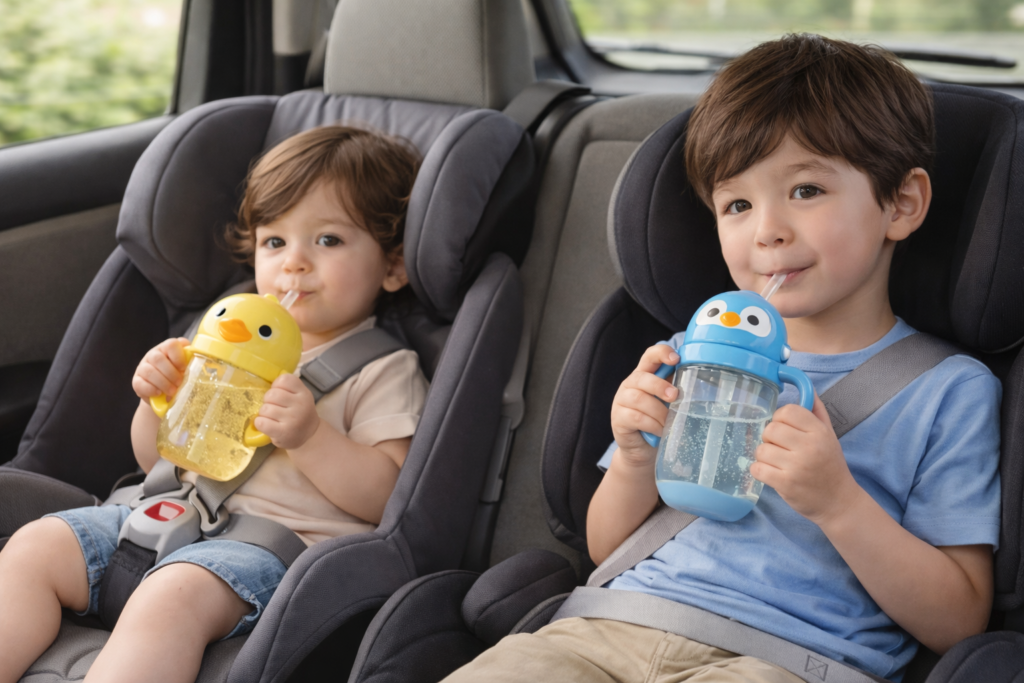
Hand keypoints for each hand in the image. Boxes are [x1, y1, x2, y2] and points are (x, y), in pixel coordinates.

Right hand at [132, 338, 190, 399]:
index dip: (178, 356)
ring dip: (163, 383)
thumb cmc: (177, 377)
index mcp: (166, 349)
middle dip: (171, 373)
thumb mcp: (185, 368)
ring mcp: (142, 367)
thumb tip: (200, 361)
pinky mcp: (136, 381)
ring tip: (172, 391)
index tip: (183, 368)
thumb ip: (190, 362)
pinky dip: (151, 390)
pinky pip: (140, 383)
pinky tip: (159, 393)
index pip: (171, 345)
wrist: (164, 394)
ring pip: (149, 371)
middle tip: (179, 383)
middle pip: (158, 358)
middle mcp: (153, 355)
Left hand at [253, 373, 320, 449]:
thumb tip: (270, 379)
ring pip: (265, 409)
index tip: (280, 393)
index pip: (284, 379)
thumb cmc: (299, 413)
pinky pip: (261, 422)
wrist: (309, 435)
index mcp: (304, 393)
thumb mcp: (301, 396)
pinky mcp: (283, 432)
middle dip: (268, 400)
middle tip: (274, 407)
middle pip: (272, 394)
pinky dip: (259, 423)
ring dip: (264, 413)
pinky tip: (266, 424)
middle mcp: (300, 405)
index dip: (277, 385)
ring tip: (272, 417)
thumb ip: (289, 387)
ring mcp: (292, 419)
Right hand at [610, 344, 679, 467]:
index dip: (662, 353)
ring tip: (669, 422)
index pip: (650, 356)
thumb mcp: (668, 404)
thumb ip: (676, 390)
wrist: (643, 450)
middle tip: (675, 396)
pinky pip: (636, 418)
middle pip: (641, 377)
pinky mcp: (618, 419)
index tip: (676, 359)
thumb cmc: (658, 422)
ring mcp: (621, 402)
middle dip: (660, 386)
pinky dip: (653, 425)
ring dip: (659, 411)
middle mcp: (629, 385)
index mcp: (644, 375)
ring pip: (639, 399)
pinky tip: (660, 431)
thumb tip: (700, 383)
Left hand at [751, 394, 860, 525]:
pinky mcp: (785, 483)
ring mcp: (797, 466)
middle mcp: (809, 447)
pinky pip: (757, 468)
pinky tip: (771, 474)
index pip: (787, 411)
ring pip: (761, 449)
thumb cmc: (830, 466)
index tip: (786, 431)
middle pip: (770, 429)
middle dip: (770, 439)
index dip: (780, 419)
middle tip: (781, 449)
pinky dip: (759, 471)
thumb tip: (807, 387)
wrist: (839, 502)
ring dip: (765, 457)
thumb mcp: (829, 435)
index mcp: (819, 432)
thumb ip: (817, 411)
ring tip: (778, 463)